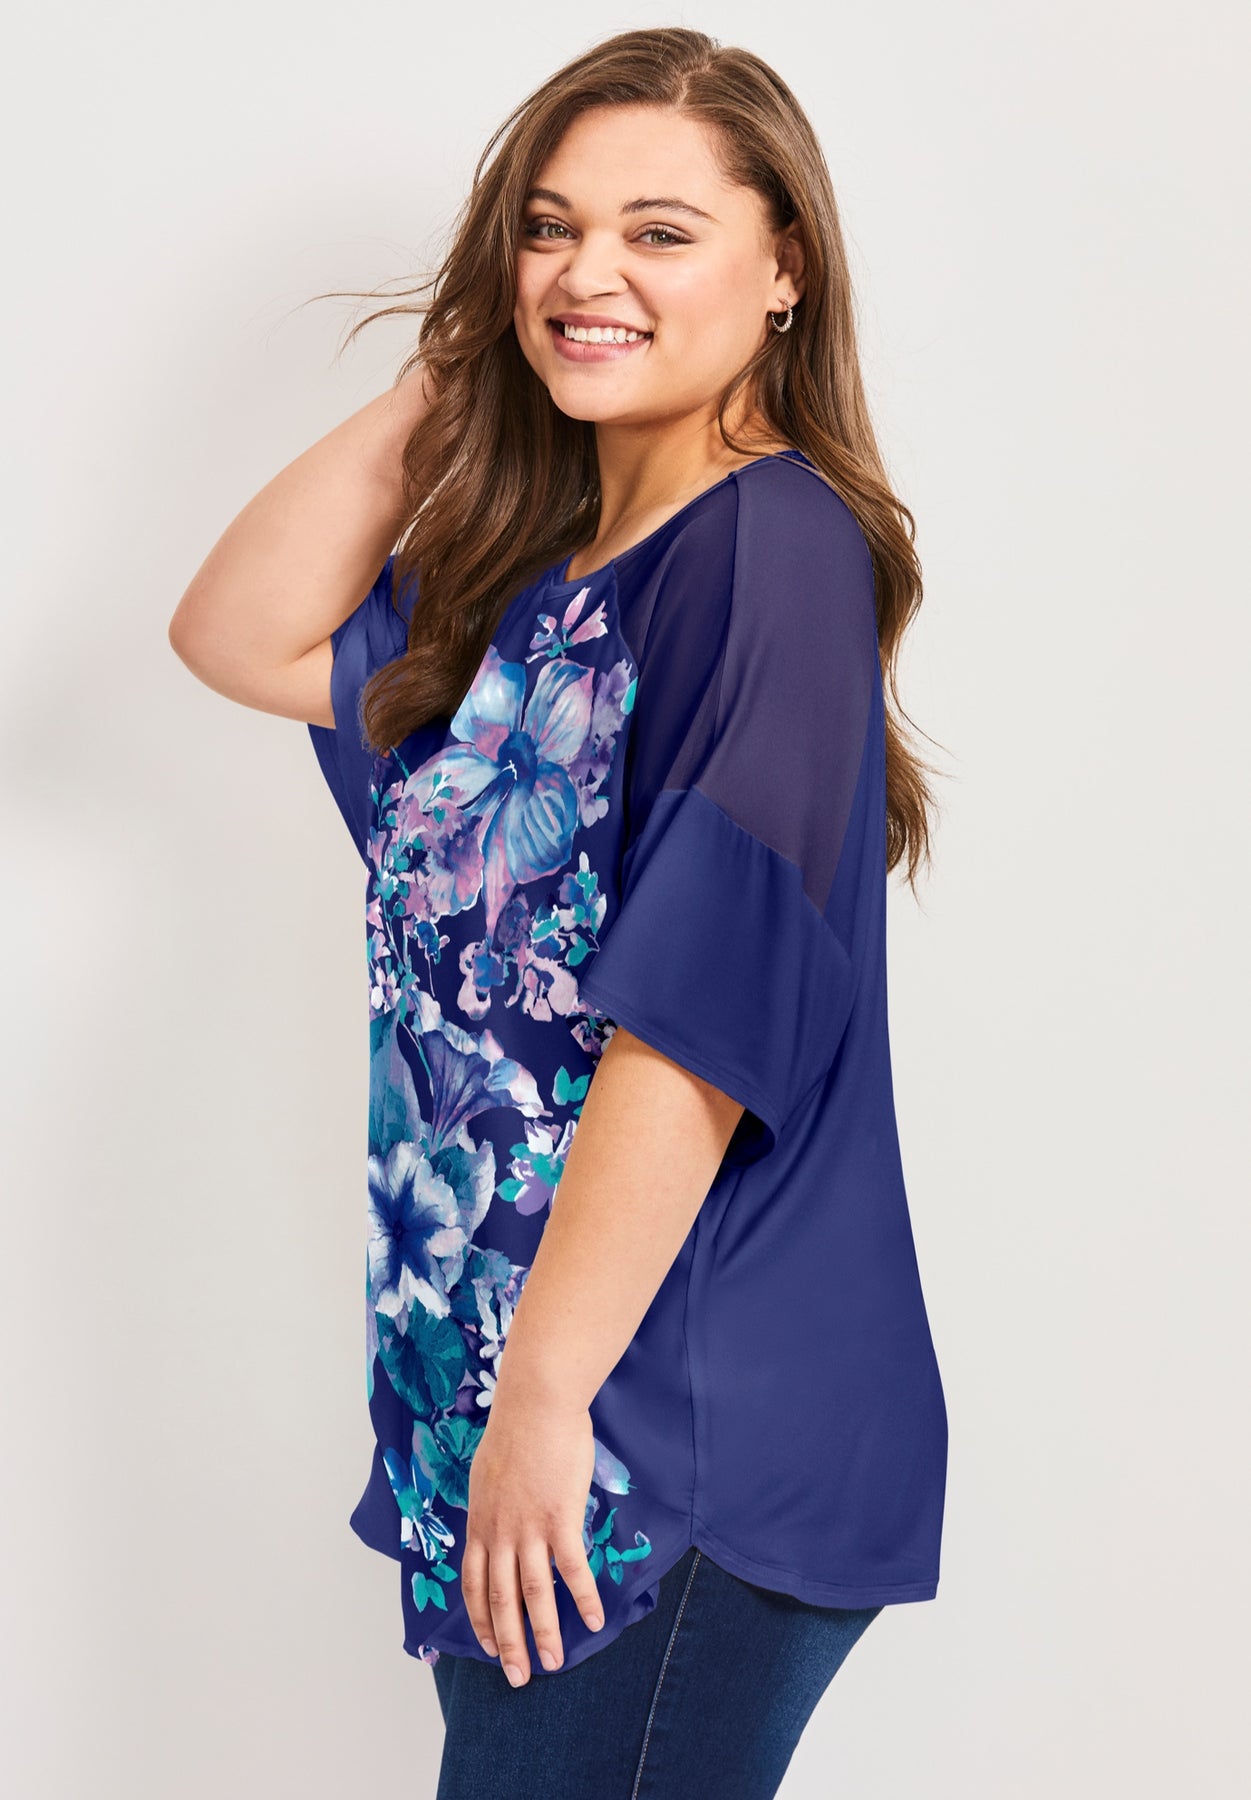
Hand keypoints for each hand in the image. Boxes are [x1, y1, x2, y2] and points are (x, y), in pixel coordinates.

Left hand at [463, 1387, 605, 1683]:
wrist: (535, 1404)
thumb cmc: (515, 1430)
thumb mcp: (487, 1474)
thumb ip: (491, 1504)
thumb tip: (493, 1516)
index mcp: (480, 1523)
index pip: (474, 1584)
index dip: (481, 1620)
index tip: (489, 1647)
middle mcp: (500, 1533)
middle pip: (501, 1600)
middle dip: (510, 1643)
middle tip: (518, 1677)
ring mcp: (529, 1528)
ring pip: (534, 1593)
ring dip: (544, 1633)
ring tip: (553, 1664)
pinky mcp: (560, 1518)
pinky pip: (572, 1569)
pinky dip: (584, 1598)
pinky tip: (596, 1620)